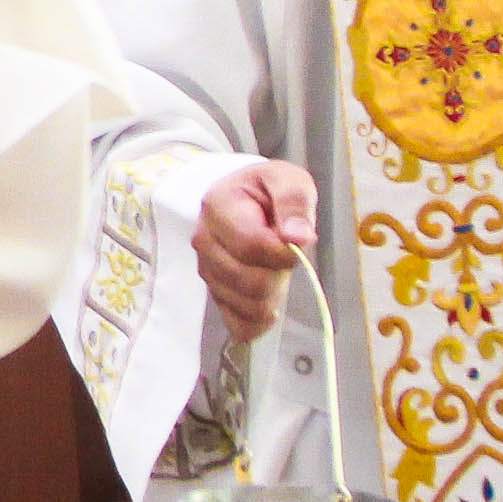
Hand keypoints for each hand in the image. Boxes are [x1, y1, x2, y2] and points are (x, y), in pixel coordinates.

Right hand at [193, 158, 318, 337]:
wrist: (244, 199)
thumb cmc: (267, 189)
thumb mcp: (287, 180)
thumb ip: (295, 202)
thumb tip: (298, 237)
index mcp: (218, 206)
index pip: (251, 246)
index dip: (282, 253)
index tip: (296, 243)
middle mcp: (204, 240)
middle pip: (247, 280)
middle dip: (278, 274)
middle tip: (285, 256)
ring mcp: (206, 268)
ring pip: (245, 303)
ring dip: (272, 294)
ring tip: (275, 269)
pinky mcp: (213, 290)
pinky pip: (236, 321)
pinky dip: (258, 319)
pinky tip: (269, 304)